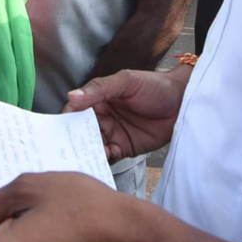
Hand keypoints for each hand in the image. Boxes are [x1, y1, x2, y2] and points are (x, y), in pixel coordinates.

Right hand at [61, 67, 189, 161]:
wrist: (183, 103)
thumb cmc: (155, 86)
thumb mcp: (127, 81)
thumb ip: (100, 89)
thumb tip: (72, 95)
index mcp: (98, 98)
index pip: (74, 110)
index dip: (65, 120)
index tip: (58, 132)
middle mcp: (101, 117)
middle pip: (80, 132)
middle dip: (73, 141)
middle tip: (65, 152)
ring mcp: (112, 133)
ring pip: (92, 145)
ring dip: (87, 152)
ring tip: (84, 158)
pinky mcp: (124, 148)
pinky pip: (108, 156)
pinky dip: (103, 159)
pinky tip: (103, 159)